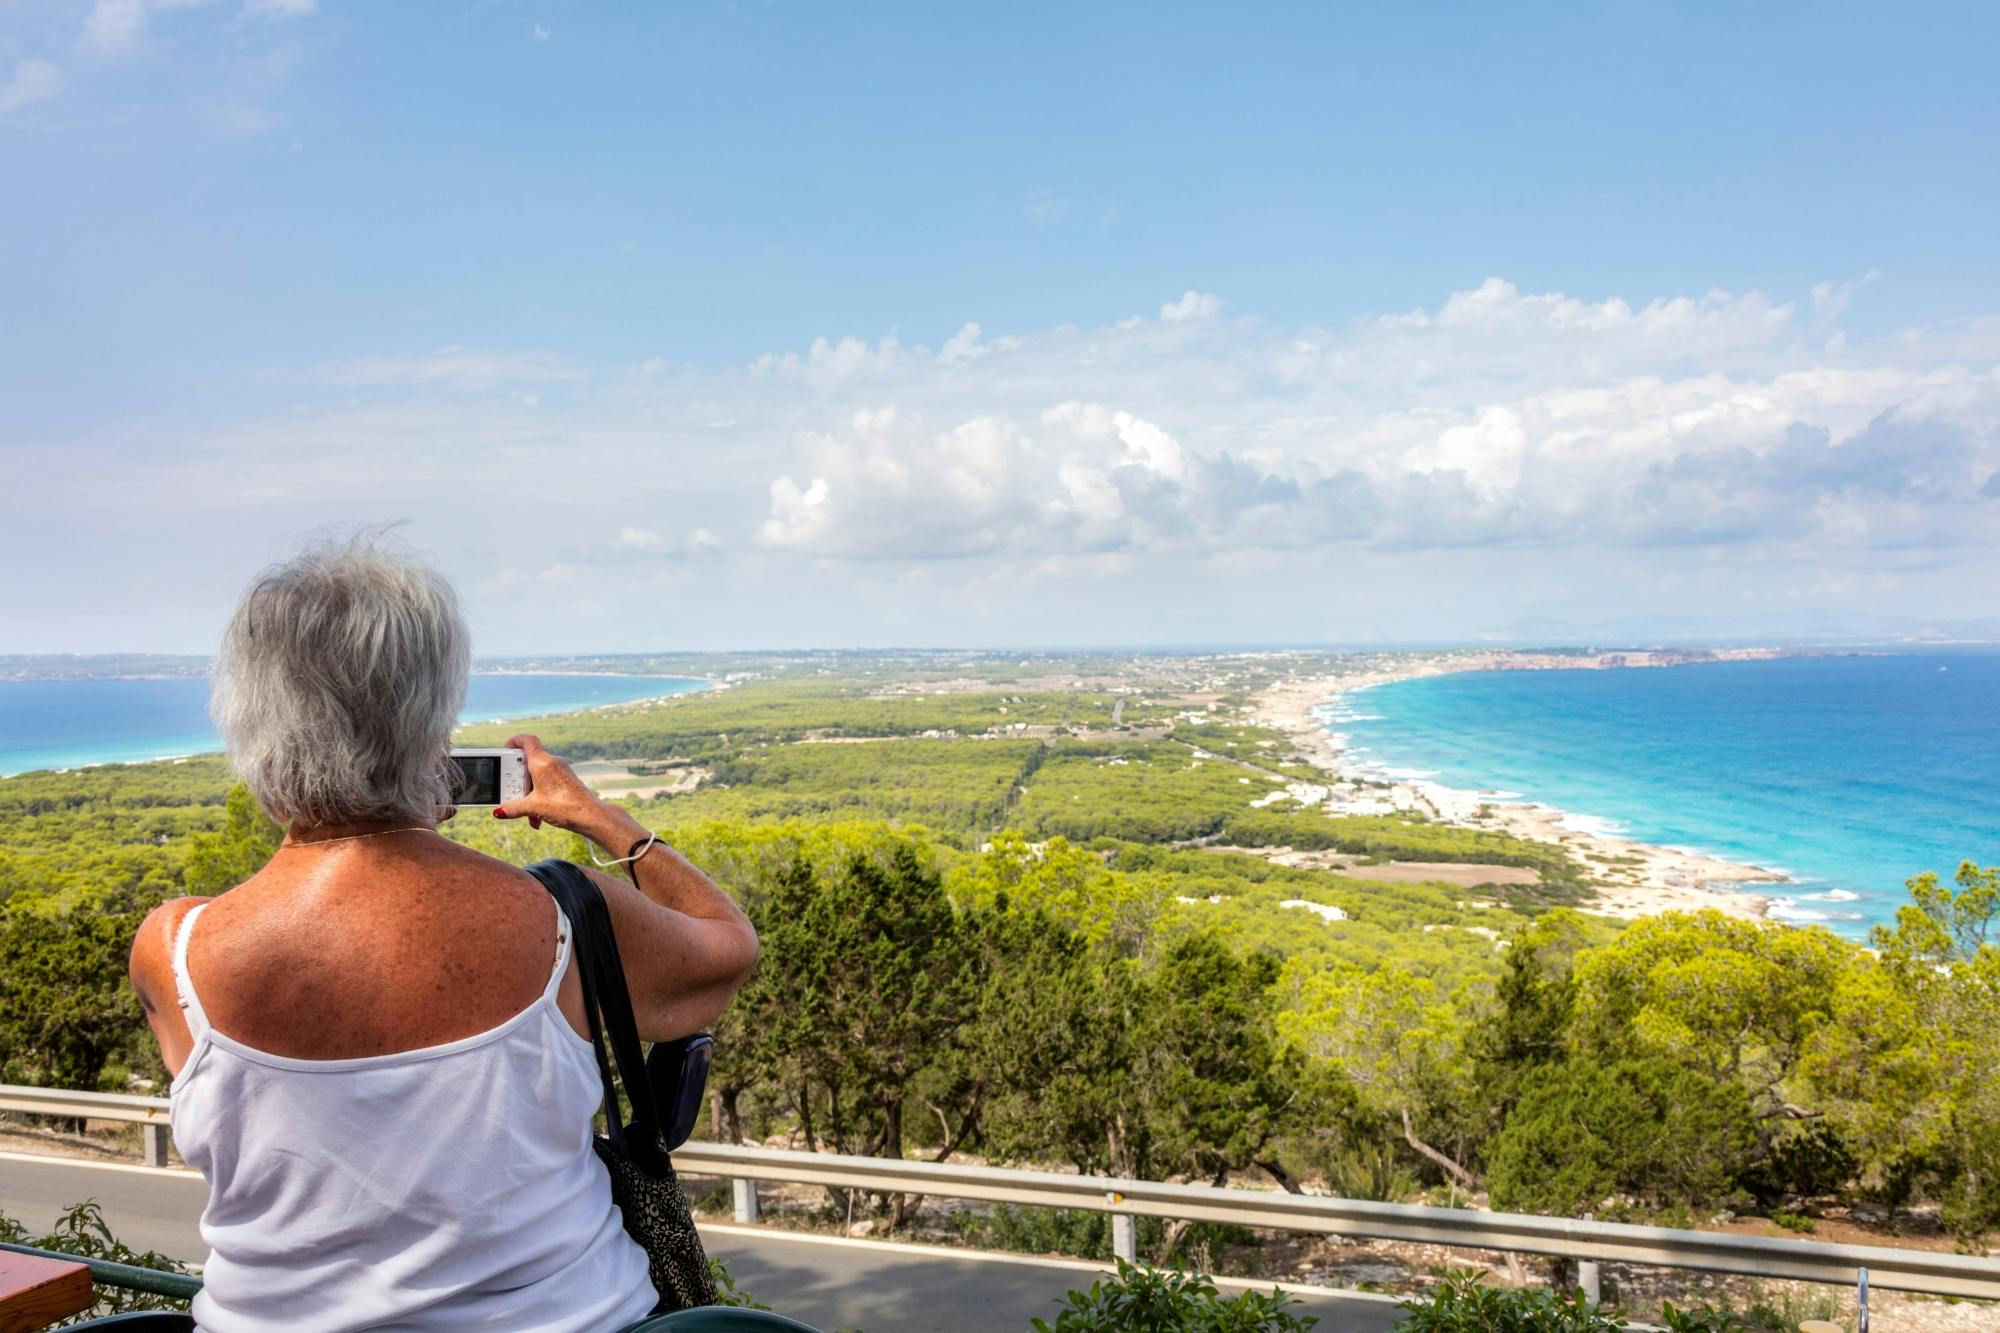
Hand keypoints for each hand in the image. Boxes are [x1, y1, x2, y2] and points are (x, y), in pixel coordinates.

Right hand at [493, 734, 610, 835]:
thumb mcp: (533, 808)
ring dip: (529, 794)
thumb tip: (500, 811)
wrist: (591, 815)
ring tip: (527, 813)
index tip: (506, 748)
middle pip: (529, 764)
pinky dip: (540, 797)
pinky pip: (547, 784)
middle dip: (518, 781)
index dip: (515, 741)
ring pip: (538, 778)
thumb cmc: (565, 807)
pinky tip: (538, 817)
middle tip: (511, 792)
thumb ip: (513, 808)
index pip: (527, 740)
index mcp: (542, 762)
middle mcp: (553, 762)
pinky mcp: (567, 780)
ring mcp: (561, 771)